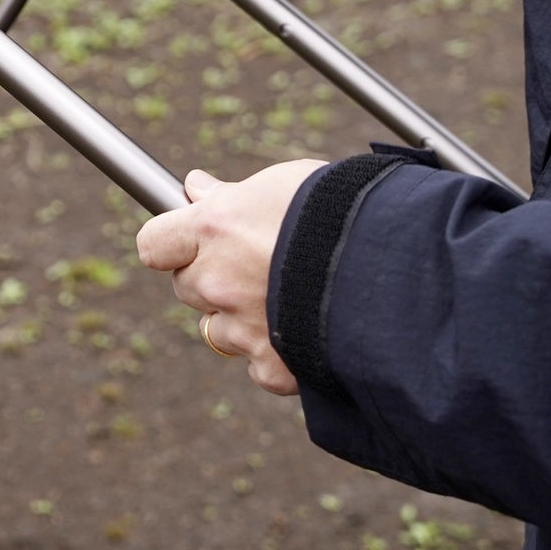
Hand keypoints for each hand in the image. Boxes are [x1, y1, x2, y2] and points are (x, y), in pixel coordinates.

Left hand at [136, 161, 324, 395]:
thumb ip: (233, 194)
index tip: (189, 239)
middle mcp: (218, 280)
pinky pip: (257, 365)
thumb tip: (196, 189)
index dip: (171, 242)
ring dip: (239, 318)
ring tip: (289, 296)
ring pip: (218, 329)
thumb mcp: (284, 183)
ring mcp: (242, 327)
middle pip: (187, 286)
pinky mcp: (273, 366)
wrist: (396, 264)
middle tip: (256, 264)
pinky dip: (275, 355)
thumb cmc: (342, 210)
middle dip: (211, 277)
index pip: (153, 244)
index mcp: (214, 229)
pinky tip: (306, 331)